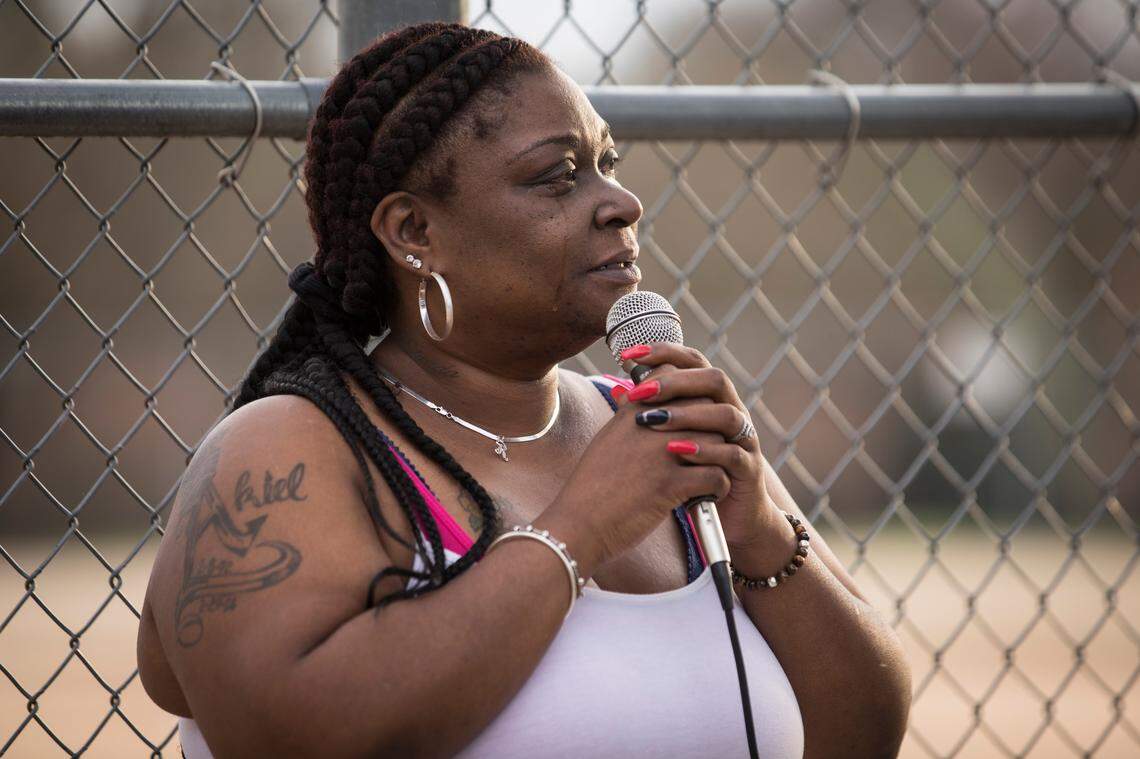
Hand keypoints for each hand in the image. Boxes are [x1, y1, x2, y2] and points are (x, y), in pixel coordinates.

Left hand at [613, 343, 773, 549]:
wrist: (729, 517)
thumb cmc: (693, 472)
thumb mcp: (671, 441)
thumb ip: (653, 415)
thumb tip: (621, 390)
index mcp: (712, 399)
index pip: (693, 362)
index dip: (664, 351)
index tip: (628, 354)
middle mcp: (732, 412)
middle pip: (714, 379)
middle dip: (676, 382)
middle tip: (639, 391)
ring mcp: (744, 441)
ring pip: (727, 414)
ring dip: (688, 415)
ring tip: (653, 421)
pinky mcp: (748, 471)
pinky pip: (732, 454)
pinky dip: (704, 451)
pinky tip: (676, 452)